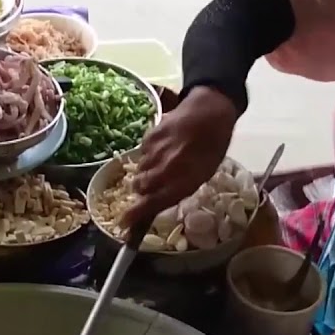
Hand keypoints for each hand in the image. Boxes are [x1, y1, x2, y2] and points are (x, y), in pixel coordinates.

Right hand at [120, 86, 237, 227]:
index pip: (153, 202)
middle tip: (150, 185)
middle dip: (141, 190)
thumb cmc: (211, 147)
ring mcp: (156, 152)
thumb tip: (156, 200)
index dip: (136, 214)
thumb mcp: (202, 173)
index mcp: (185, 181)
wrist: (209, 112)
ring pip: (139, 170)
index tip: (124, 222)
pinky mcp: (149, 137)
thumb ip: (179, 188)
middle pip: (140, 187)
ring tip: (161, 162)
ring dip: (146, 171)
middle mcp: (167, 169)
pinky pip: (142, 153)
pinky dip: (149, 155)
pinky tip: (162, 148)